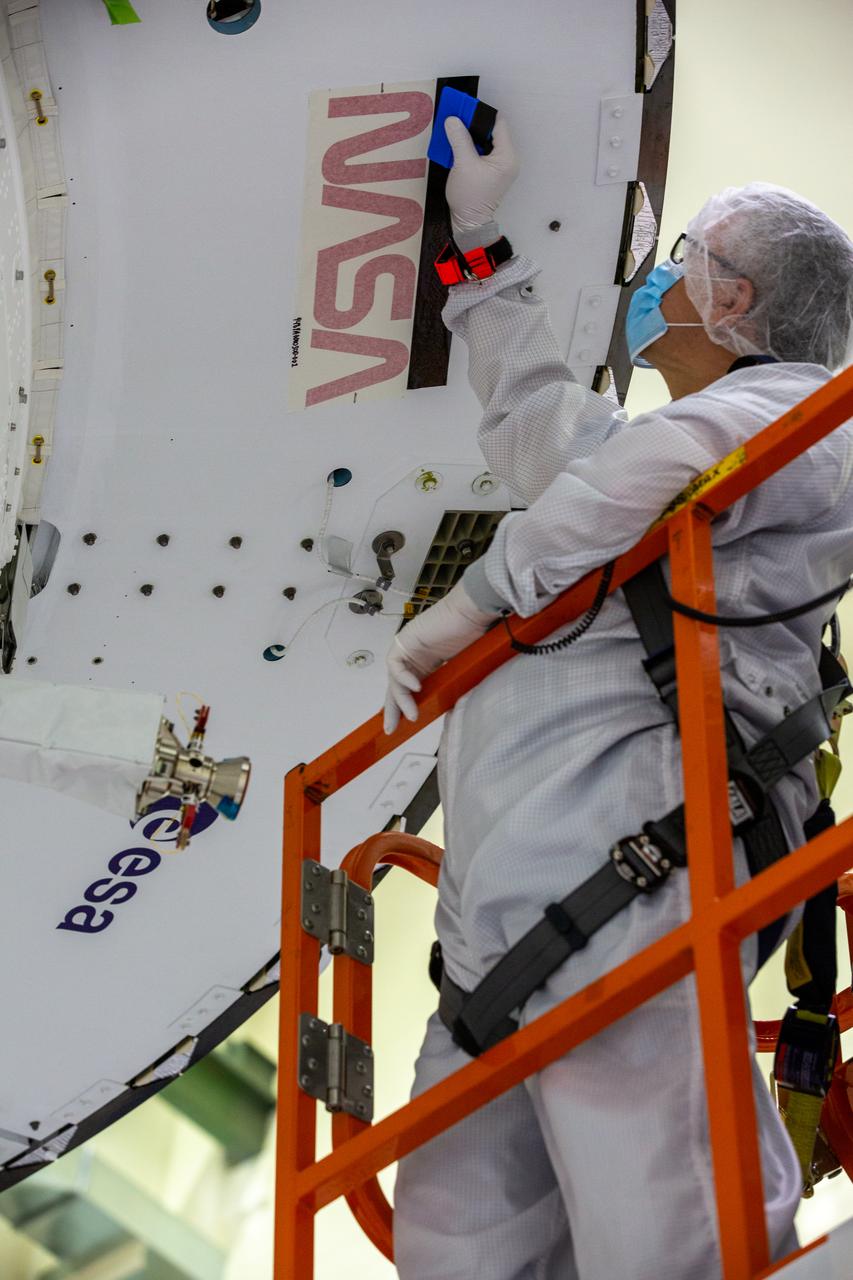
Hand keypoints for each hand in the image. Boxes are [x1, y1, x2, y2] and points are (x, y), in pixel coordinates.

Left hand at [383, 580, 494, 733]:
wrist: (473, 611)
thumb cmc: (474, 634)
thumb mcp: (462, 667)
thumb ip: (451, 683)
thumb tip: (450, 707)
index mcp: (426, 662)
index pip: (408, 687)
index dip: (404, 705)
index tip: (404, 725)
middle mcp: (413, 655)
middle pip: (396, 685)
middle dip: (393, 708)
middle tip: (392, 729)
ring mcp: (407, 647)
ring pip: (394, 678)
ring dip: (401, 699)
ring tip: (412, 715)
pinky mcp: (405, 640)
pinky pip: (395, 663)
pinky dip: (404, 677)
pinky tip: (416, 688)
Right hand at [444, 116, 519, 234]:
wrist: (469, 223)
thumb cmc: (470, 198)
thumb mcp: (463, 164)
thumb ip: (459, 139)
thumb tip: (453, 119)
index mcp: (507, 157)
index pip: (498, 124)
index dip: (481, 116)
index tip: (465, 111)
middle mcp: (508, 160)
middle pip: (492, 132)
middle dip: (474, 126)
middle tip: (458, 121)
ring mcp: (501, 166)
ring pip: (486, 141)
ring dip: (471, 137)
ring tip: (457, 134)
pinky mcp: (493, 171)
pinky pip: (484, 152)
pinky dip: (472, 147)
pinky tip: (460, 148)